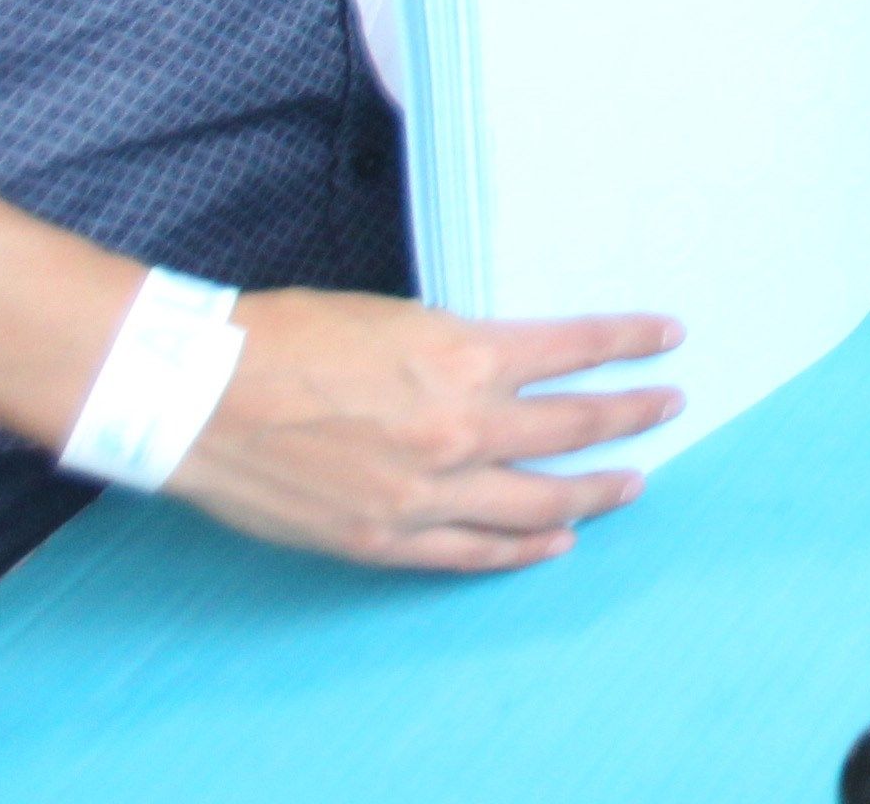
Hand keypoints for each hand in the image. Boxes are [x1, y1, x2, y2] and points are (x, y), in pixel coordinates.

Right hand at [164, 289, 681, 572]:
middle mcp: (460, 427)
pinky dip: (523, 550)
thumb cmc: (287, 338)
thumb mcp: (394, 317)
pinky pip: (475, 552)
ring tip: (635, 482)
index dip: (630, 340)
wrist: (200, 395)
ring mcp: (427, 491)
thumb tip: (495, 369)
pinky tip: (558, 544)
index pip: (575, 347)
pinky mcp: (387, 537)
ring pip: (540, 500)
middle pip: (574, 425)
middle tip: (669, 407)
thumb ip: (455, 348)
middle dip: (632, 415)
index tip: (669, 336)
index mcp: (464, 357)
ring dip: (596, 490)